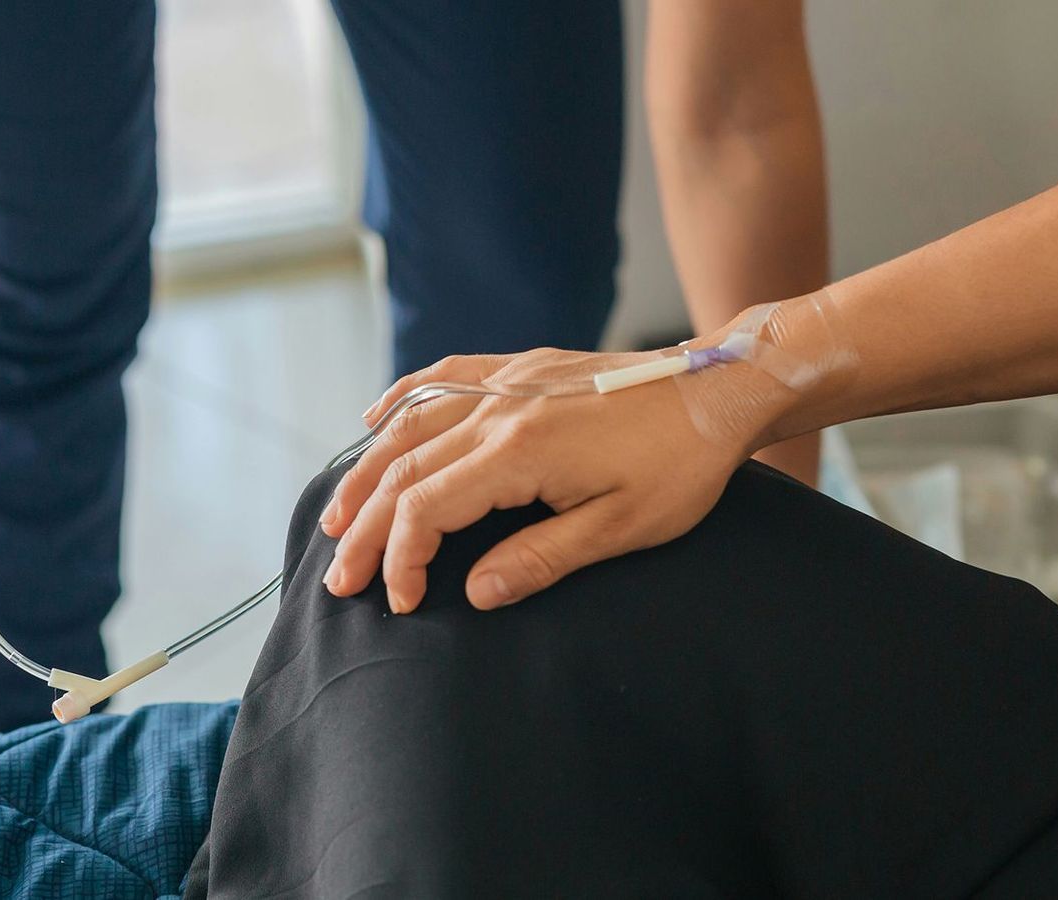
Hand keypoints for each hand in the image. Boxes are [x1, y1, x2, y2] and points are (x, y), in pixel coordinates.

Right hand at [319, 340, 786, 612]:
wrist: (719, 387)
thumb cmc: (681, 464)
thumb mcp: (622, 527)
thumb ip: (543, 558)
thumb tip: (475, 592)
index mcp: (521, 452)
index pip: (426, 509)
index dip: (400, 559)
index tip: (399, 602)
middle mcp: (500, 409)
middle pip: (403, 470)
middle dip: (363, 528)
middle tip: (339, 577)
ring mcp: (508, 382)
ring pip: (410, 424)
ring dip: (366, 472)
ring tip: (338, 516)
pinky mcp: (523, 368)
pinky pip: (442, 377)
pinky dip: (401, 401)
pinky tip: (374, 419)